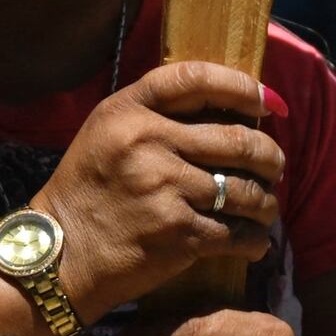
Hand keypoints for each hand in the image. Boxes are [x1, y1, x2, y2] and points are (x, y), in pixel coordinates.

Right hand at [32, 60, 288, 317]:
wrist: (60, 255)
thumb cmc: (89, 192)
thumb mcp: (107, 134)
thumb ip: (157, 115)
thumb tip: (234, 110)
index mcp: (128, 110)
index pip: (197, 79)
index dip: (242, 87)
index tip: (265, 102)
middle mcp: (146, 142)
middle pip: (238, 139)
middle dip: (269, 156)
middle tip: (274, 166)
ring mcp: (164, 188)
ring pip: (246, 190)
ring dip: (266, 202)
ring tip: (264, 208)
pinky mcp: (177, 233)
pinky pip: (238, 234)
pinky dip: (254, 240)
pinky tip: (253, 241)